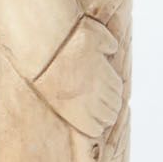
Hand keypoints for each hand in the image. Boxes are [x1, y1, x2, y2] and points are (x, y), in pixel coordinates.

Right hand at [33, 17, 122, 135]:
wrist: (45, 53)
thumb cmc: (67, 41)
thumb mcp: (93, 32)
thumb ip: (106, 41)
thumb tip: (112, 48)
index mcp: (106, 74)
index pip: (118, 89)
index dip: (113, 91)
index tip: (106, 92)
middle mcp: (100, 90)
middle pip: (115, 105)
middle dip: (110, 105)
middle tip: (102, 104)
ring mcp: (88, 104)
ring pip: (107, 118)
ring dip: (104, 116)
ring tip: (97, 114)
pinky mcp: (75, 115)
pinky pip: (94, 129)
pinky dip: (95, 127)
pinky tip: (90, 123)